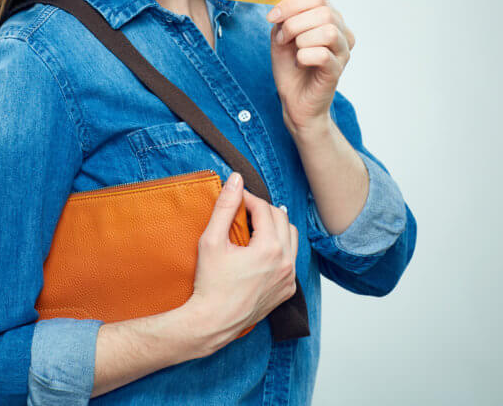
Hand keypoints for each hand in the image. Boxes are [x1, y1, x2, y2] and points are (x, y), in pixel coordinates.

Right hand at [187, 172, 297, 353]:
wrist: (213, 322)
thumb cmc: (210, 283)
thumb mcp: (212, 240)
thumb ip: (225, 207)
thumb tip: (236, 179)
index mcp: (269, 248)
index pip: (264, 209)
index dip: (248, 198)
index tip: (235, 198)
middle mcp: (285, 262)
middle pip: (282, 218)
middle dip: (263, 209)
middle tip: (243, 210)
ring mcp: (289, 278)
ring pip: (291, 238)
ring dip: (276, 226)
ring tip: (256, 225)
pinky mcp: (287, 290)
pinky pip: (291, 260)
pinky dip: (280, 249)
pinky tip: (263, 250)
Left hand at [266, 0, 355, 136]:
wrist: (294, 100)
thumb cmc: (291, 67)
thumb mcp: (281, 37)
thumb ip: (284, 19)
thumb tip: (282, 7)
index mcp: (330, 19)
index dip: (292, 3)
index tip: (273, 17)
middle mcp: (341, 33)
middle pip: (324, 11)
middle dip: (294, 23)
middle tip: (283, 39)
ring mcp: (342, 52)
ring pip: (328, 30)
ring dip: (302, 39)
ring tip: (294, 50)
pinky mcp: (336, 71)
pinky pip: (323, 54)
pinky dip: (305, 56)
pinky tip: (300, 62)